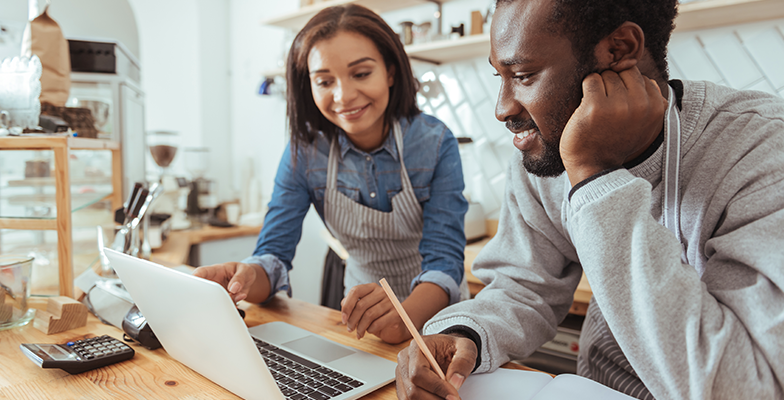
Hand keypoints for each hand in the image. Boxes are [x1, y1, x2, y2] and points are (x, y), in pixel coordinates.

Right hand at [192, 262, 266, 302]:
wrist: (247, 279)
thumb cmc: (243, 271)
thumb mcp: (245, 271)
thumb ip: (239, 278)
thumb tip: (233, 288)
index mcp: (215, 271)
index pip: (201, 272)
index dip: (195, 278)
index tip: (192, 284)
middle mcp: (212, 282)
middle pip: (202, 290)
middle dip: (207, 296)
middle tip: (220, 297)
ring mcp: (216, 293)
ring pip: (213, 301)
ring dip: (226, 301)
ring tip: (238, 295)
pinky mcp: (222, 301)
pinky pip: (223, 307)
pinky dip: (231, 306)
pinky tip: (238, 300)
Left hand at [340, 283, 410, 343]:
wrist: (396, 325)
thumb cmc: (376, 316)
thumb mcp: (362, 309)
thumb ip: (351, 305)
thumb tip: (344, 309)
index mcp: (372, 287)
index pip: (356, 291)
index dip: (347, 306)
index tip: (344, 319)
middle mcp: (382, 292)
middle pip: (361, 305)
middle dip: (352, 320)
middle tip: (350, 329)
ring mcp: (390, 302)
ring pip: (369, 315)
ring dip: (360, 327)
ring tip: (359, 333)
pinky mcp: (396, 314)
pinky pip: (378, 323)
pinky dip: (370, 329)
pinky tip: (369, 331)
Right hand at [396, 334, 476, 399]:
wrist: (447, 351)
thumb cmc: (453, 348)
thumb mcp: (466, 348)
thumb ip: (463, 362)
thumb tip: (455, 382)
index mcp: (417, 347)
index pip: (418, 372)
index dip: (436, 387)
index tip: (454, 395)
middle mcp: (405, 361)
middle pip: (412, 389)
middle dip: (435, 399)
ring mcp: (402, 375)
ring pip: (409, 398)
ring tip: (447, 399)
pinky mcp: (403, 386)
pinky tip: (438, 399)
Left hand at [560, 66, 666, 185]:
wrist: (594, 167)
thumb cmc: (615, 144)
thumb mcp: (644, 125)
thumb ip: (650, 102)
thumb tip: (647, 77)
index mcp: (655, 108)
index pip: (640, 76)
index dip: (625, 87)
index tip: (619, 105)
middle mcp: (640, 105)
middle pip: (623, 72)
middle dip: (613, 83)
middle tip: (606, 105)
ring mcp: (618, 105)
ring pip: (607, 75)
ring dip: (599, 88)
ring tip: (597, 109)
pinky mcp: (595, 106)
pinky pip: (591, 80)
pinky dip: (586, 89)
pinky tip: (587, 107)